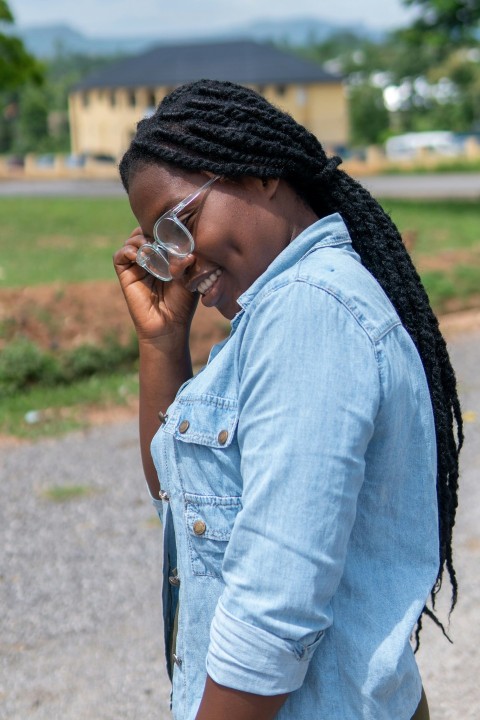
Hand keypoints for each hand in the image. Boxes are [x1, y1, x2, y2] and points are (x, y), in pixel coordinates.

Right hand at [113, 227, 198, 342]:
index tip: (173, 228)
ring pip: (131, 241)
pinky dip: (128, 251)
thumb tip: (187, 252)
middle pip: (143, 232)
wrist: (170, 326)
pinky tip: (141, 256)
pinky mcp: (125, 276)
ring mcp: (136, 266)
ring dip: (141, 239)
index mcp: (164, 257)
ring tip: (153, 248)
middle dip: (151, 231)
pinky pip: (120, 256)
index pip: (158, 233)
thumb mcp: (189, 279)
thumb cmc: (183, 304)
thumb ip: (187, 262)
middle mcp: (149, 259)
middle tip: (161, 237)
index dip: (163, 228)